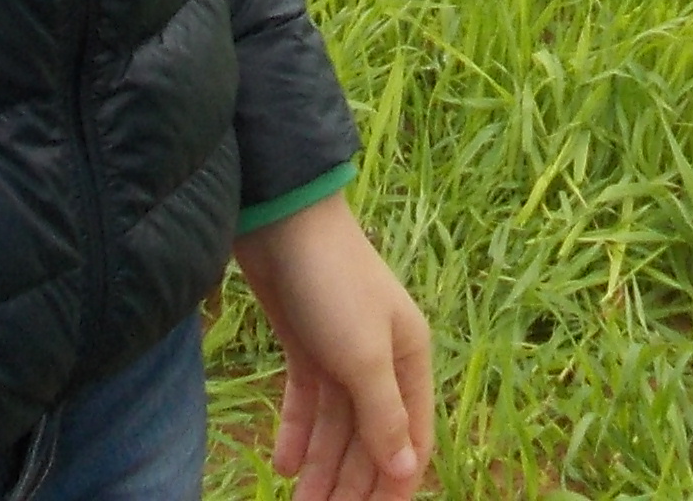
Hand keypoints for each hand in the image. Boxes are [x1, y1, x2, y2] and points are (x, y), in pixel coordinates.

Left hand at [230, 194, 432, 499]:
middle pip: (370, 436)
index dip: (393, 482)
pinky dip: (296, 432)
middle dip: (351, 481)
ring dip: (320, 466)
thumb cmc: (335, 284)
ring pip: (336, 425)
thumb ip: (385, 416)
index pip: (411, 438)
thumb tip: (406, 471)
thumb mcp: (364, 355)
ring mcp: (341, 352)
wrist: (282, 219)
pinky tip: (283, 463)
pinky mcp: (306, 344)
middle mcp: (381, 359)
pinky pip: (306, 402)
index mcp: (411, 359)